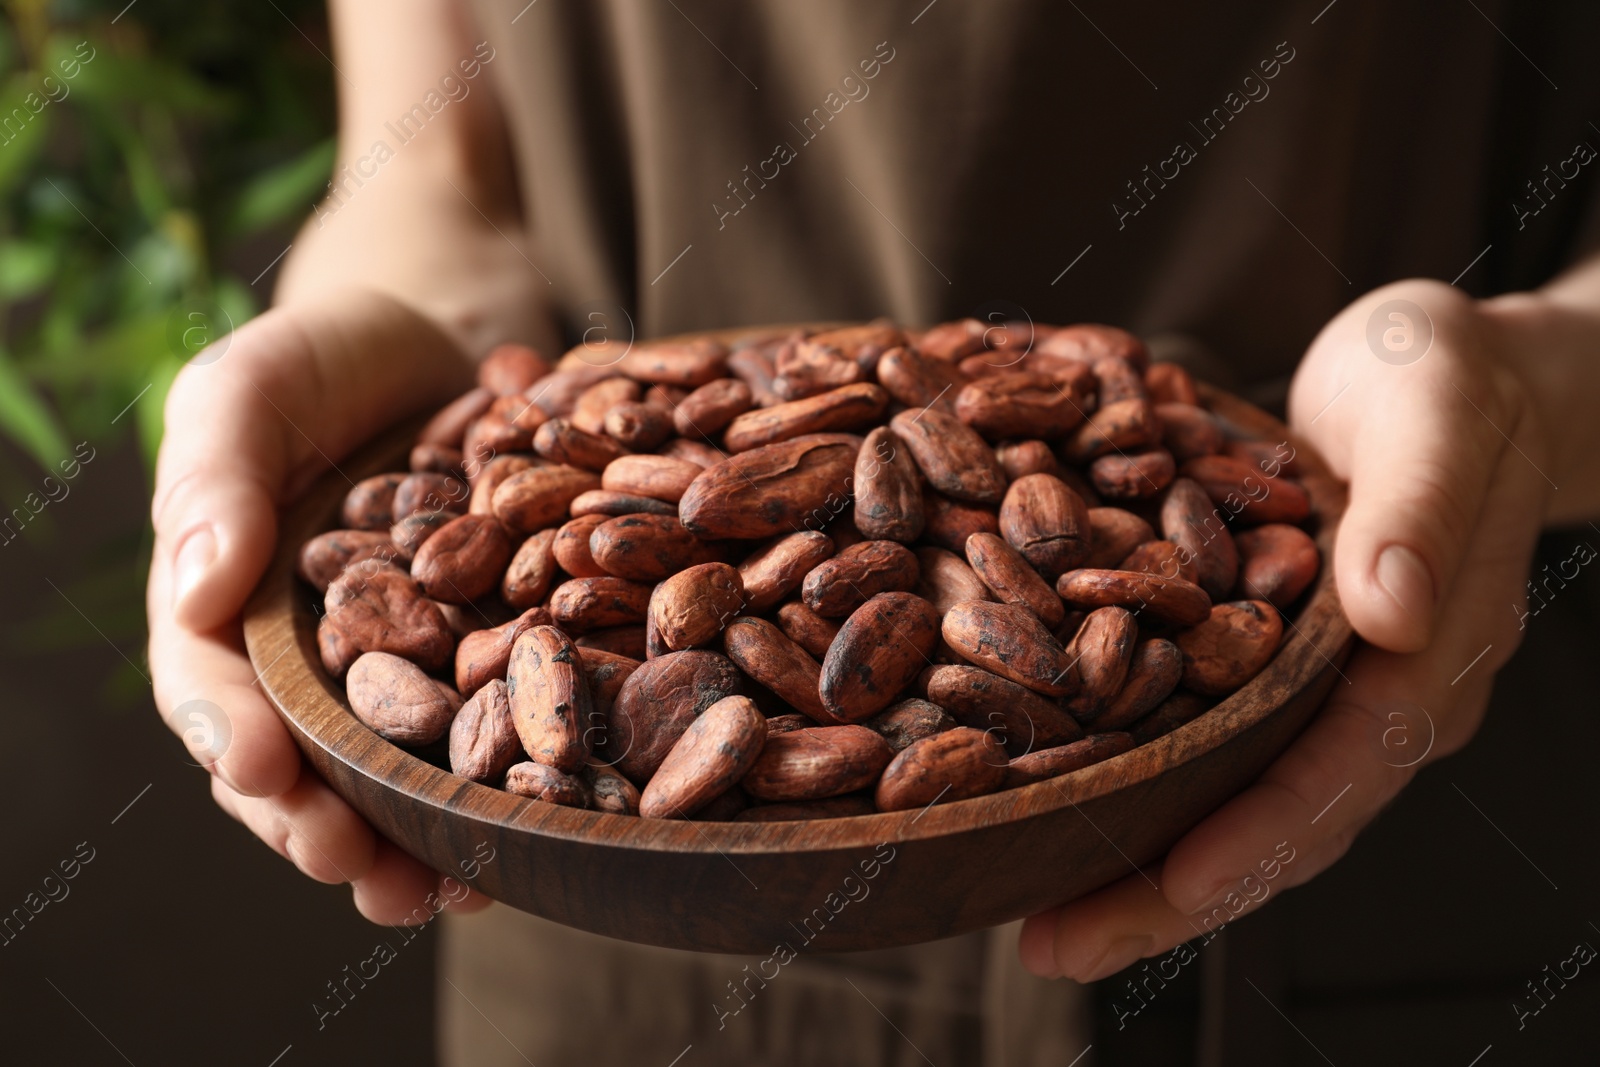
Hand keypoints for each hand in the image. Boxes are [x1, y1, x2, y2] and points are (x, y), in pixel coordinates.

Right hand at [147, 288, 491, 922]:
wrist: (433, 345)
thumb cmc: (315, 359)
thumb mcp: (246, 389)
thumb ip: (215, 479)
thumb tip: (193, 586)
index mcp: (226, 607)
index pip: (211, 687)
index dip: (231, 737)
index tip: (261, 774)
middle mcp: (306, 660)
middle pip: (298, 764)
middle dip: (322, 826)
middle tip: (358, 870)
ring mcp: (394, 668)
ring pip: (390, 774)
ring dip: (412, 841)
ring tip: (445, 889)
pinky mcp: (477, 658)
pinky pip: (485, 728)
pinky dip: (503, 781)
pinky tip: (537, 826)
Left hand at [1019, 279, 1552, 979]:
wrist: (1441, 370)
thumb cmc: (1449, 380)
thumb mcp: (1438, 415)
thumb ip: (1420, 509)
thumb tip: (1392, 612)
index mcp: (1425, 662)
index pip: (1340, 774)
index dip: (1259, 835)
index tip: (1173, 883)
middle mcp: (1364, 698)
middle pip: (1269, 821)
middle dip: (1166, 891)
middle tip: (1052, 944)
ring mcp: (1307, 685)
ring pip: (1221, 794)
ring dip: (1131, 854)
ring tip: (1028, 904)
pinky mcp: (1254, 655)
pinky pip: (1192, 733)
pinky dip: (1125, 771)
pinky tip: (1044, 788)